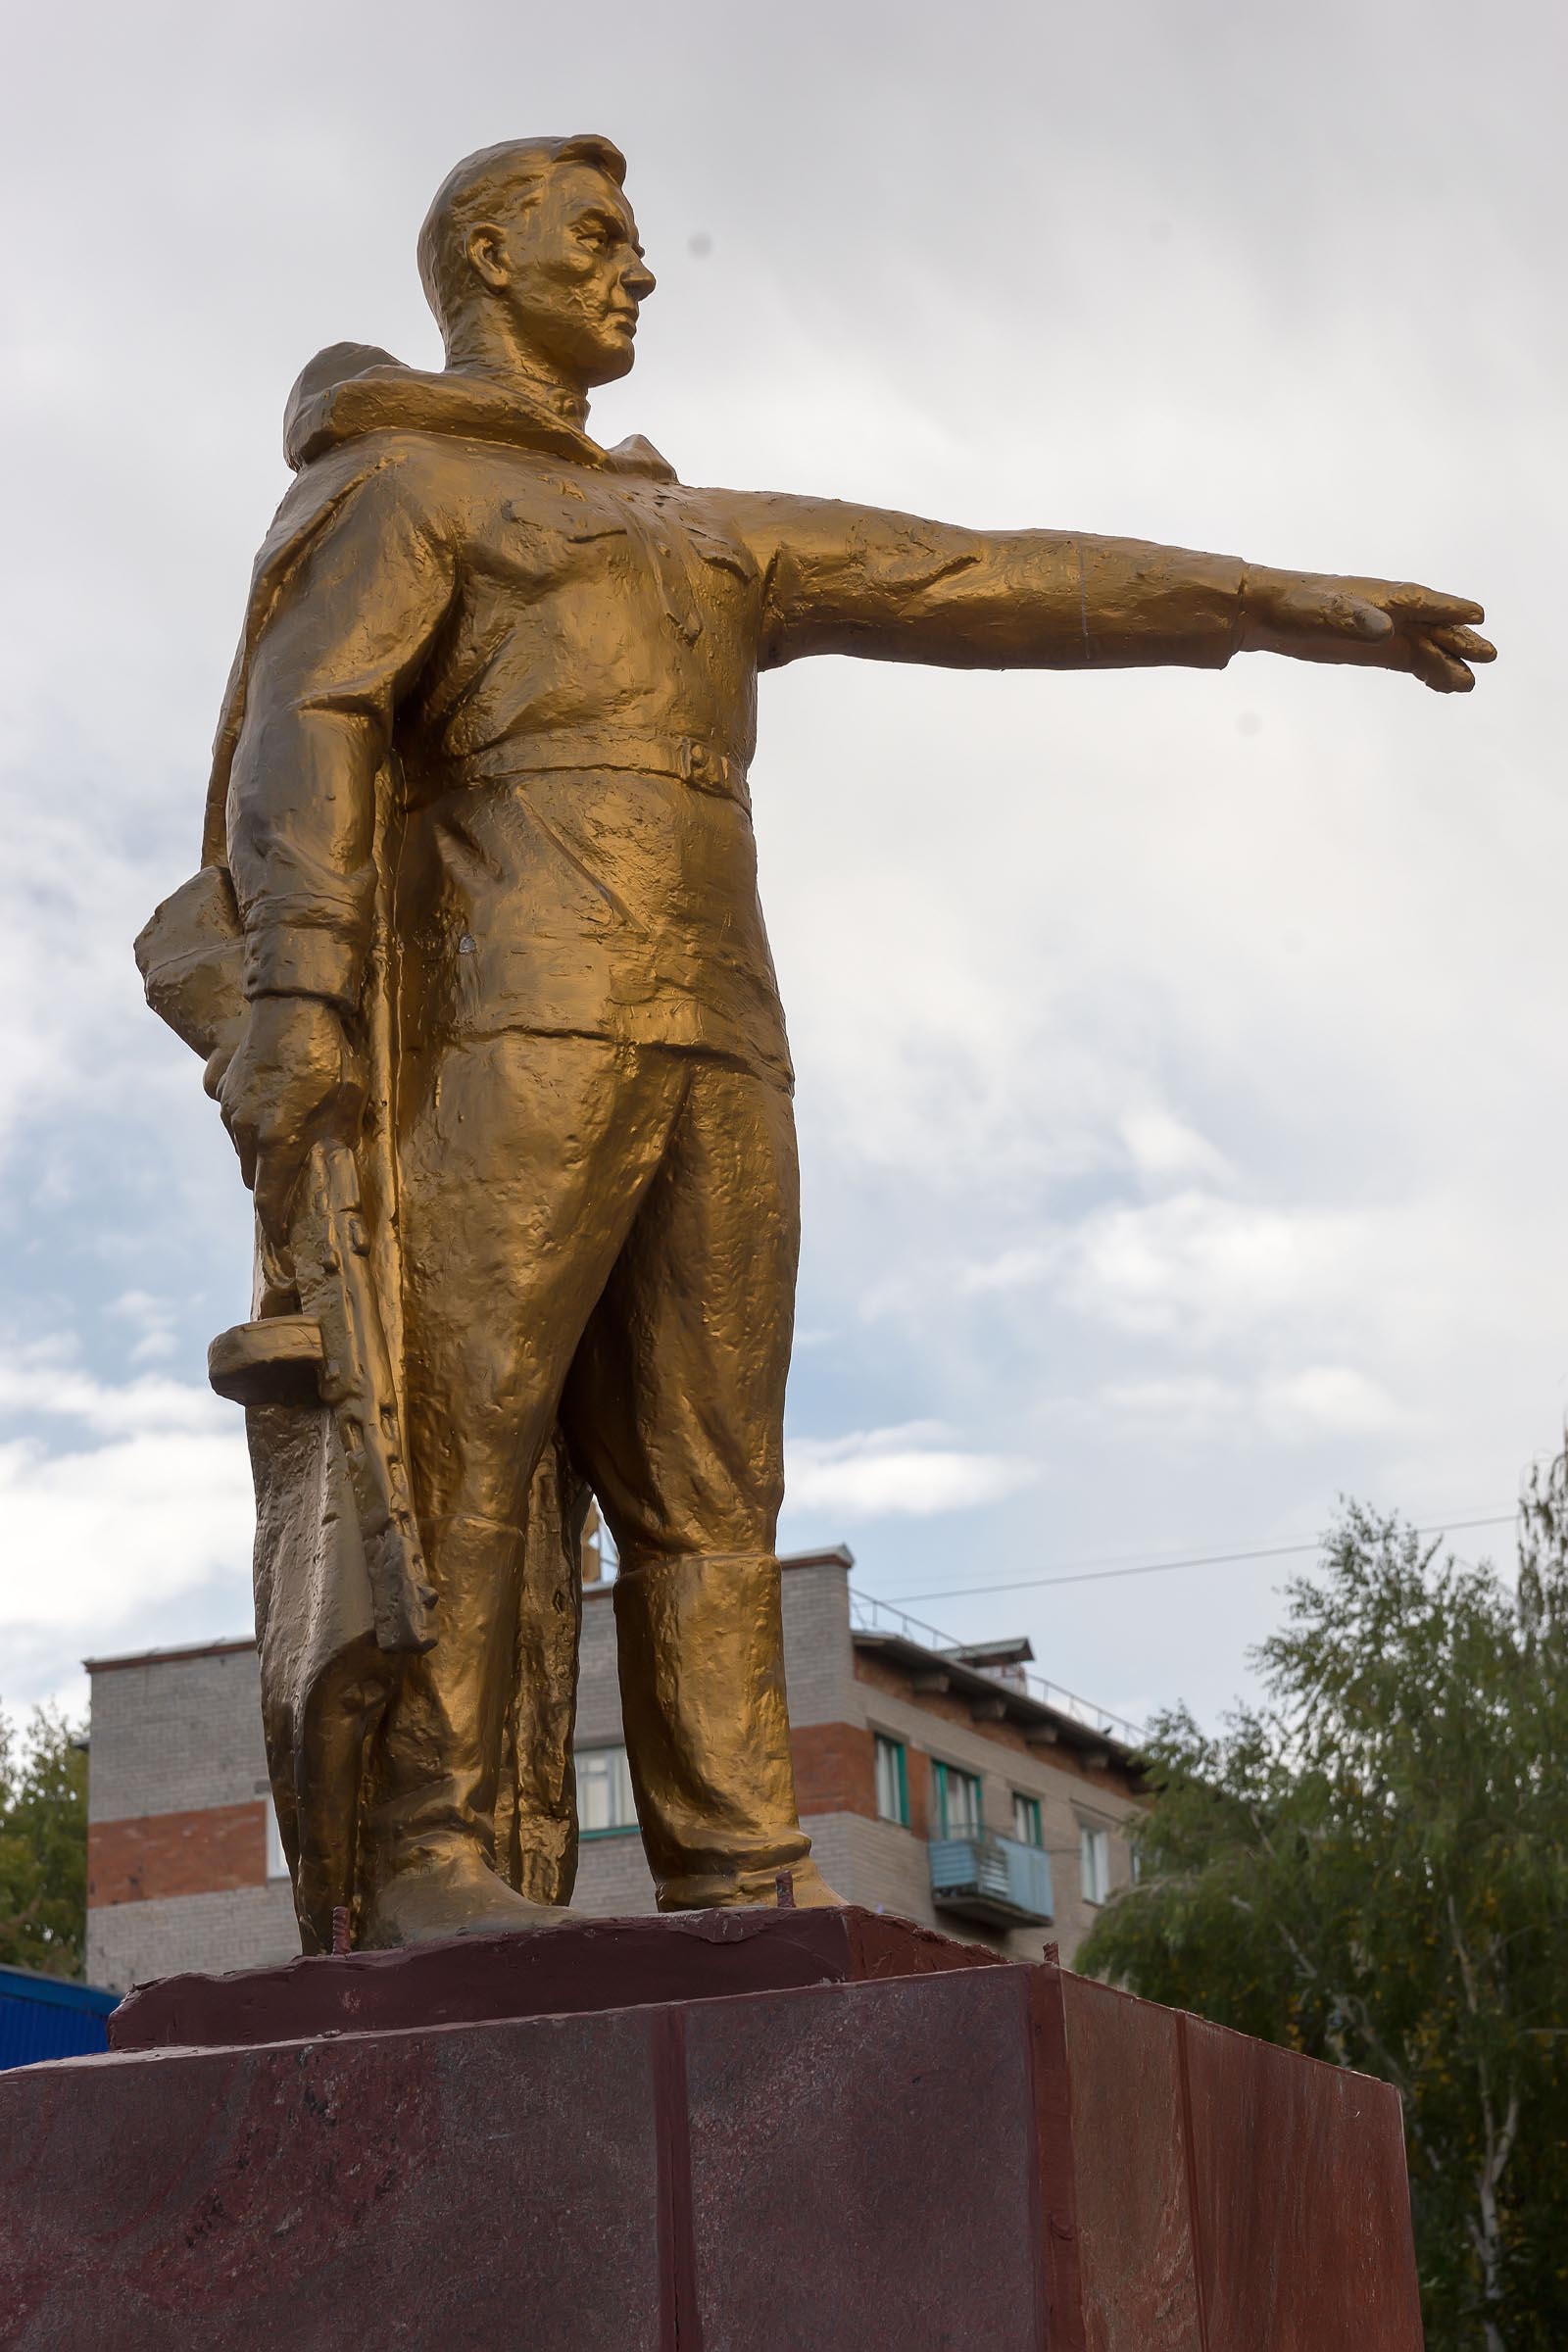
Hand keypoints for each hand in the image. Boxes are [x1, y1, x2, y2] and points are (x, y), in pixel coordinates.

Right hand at [217, 994, 365, 1248]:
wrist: (293, 1002)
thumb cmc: (329, 1054)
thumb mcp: (347, 1104)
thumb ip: (335, 1144)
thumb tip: (331, 1175)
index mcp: (275, 1141)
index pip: (269, 1201)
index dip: (276, 1227)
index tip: (282, 1245)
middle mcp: (244, 1128)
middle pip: (254, 1175)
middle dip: (272, 1185)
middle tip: (297, 1182)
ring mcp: (229, 1103)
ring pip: (242, 1145)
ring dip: (261, 1150)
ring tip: (290, 1135)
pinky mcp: (223, 1080)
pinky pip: (232, 1111)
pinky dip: (247, 1117)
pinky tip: (270, 1101)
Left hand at [1240, 567, 1495, 692]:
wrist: (1267, 612)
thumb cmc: (1294, 604)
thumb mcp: (1320, 610)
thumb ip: (1353, 619)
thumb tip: (1386, 629)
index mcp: (1380, 595)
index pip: (1422, 602)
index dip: (1449, 609)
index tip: (1478, 615)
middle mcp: (1389, 611)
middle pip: (1432, 626)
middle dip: (1458, 640)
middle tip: (1488, 656)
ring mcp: (1383, 631)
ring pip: (1424, 647)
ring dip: (1446, 663)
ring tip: (1467, 684)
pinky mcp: (1372, 649)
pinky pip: (1408, 659)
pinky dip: (1427, 670)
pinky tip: (1443, 684)